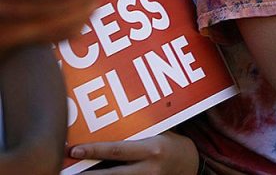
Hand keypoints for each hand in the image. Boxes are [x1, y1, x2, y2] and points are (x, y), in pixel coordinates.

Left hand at [69, 133, 199, 174]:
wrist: (189, 164)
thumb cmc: (171, 144)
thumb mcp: (159, 134)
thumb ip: (137, 134)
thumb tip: (107, 125)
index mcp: (152, 150)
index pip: (117, 150)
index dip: (94, 150)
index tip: (74, 150)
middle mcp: (149, 169)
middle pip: (111, 174)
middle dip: (87, 174)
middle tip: (65, 171)